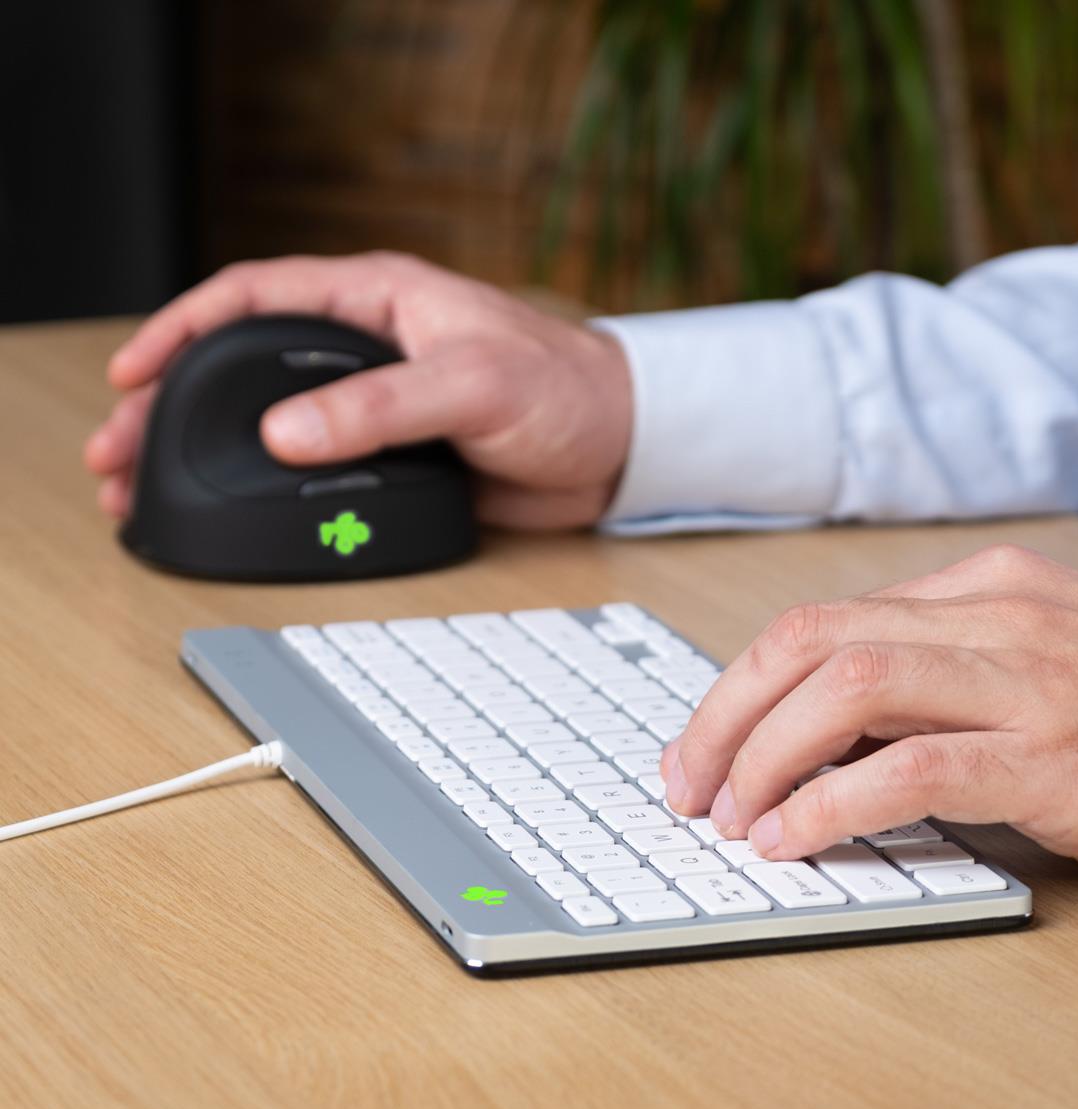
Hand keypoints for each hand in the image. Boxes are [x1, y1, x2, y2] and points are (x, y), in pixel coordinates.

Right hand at [84, 253, 632, 528]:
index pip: (258, 297)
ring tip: (163, 486)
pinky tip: (247, 508)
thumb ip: (382, 407)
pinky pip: (324, 470)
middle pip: (249, 366)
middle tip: (124, 449)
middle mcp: (371, 348)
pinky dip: (278, 489)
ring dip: (220, 451)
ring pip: (278, 422)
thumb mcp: (473, 385)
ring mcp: (380, 405)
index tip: (136, 370)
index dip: (186, 328)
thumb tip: (288, 433)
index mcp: (380, 300)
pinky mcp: (398, 456)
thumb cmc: (566, 389)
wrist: (620, 447)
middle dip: (180, 401)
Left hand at [663, 544, 1077, 886]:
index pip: (817, 623)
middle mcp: (991, 617)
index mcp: (977, 591)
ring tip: (731, 815)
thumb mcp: (1030, 664)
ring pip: (847, 689)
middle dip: (724, 715)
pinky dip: (832, 804)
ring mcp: (1024, 680)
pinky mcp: (1054, 757)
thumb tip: (814, 734)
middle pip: (809, 643)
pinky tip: (794, 837)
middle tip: (687, 783)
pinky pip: (912, 768)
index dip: (738, 686)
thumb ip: (933, 679)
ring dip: (764, 757)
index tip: (699, 745)